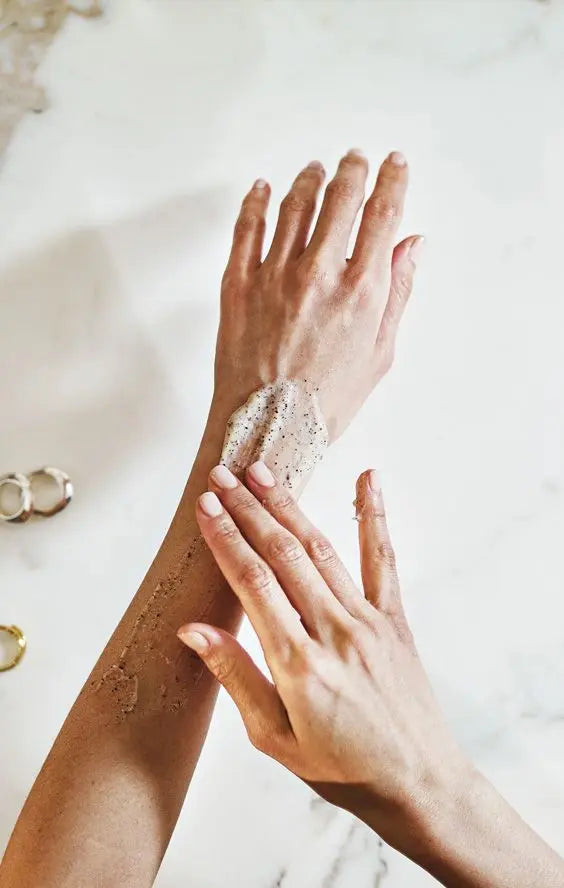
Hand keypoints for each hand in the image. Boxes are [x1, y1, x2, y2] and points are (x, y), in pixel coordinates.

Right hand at [178, 461, 468, 856]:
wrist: (416, 783)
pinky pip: (384, 560)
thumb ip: (236, 678)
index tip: (205, 507)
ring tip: (262, 473)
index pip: (253, 585)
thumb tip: (194, 631)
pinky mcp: (395, 619)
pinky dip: (375, 517)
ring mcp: (369, 621)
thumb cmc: (341, 769)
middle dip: (248, 510)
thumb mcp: (274, 738)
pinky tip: (369, 479)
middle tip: (222, 475)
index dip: (226, 540)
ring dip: (289, 507)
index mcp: (298, 664)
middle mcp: (335, 633)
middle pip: (283, 555)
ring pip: (322, 550)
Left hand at [213, 150, 422, 440]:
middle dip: (352, 170)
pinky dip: (256, 201)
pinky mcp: (238, 284)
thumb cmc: (326, 400)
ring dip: (309, 180)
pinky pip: (247, 228)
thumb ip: (397, 292)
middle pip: (340, 198)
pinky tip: (263, 188)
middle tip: (355, 159)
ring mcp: (274, 275)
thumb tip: (411, 246)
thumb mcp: (379, 353)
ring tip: (316, 170)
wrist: (268, 428)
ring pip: (294, 205)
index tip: (394, 164)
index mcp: (360, 291)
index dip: (391, 181)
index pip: (382, 215)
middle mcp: (318, 274)